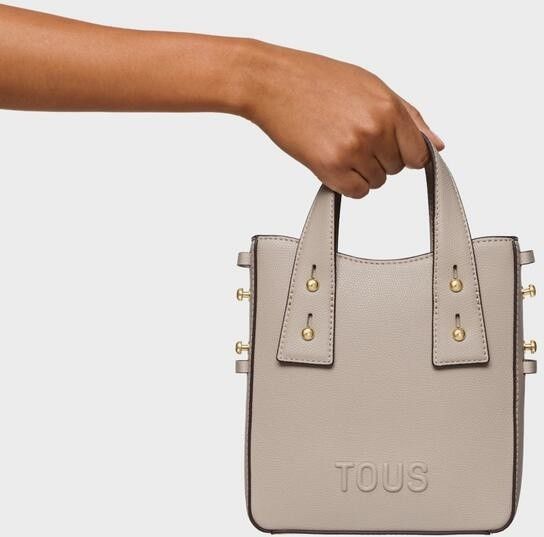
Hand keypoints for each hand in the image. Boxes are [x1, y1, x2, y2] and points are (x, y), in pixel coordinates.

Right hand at [241, 41, 443, 197]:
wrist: (272, 82)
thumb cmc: (316, 79)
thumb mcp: (371, 85)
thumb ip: (408, 117)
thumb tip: (435, 144)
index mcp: (388, 108)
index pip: (418, 154)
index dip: (405, 154)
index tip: (390, 149)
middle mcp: (374, 130)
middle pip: (396, 169)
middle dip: (379, 158)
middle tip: (353, 136)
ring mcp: (352, 151)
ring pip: (375, 182)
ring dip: (361, 171)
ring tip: (339, 144)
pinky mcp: (329, 168)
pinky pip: (356, 192)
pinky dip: (346, 182)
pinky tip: (332, 160)